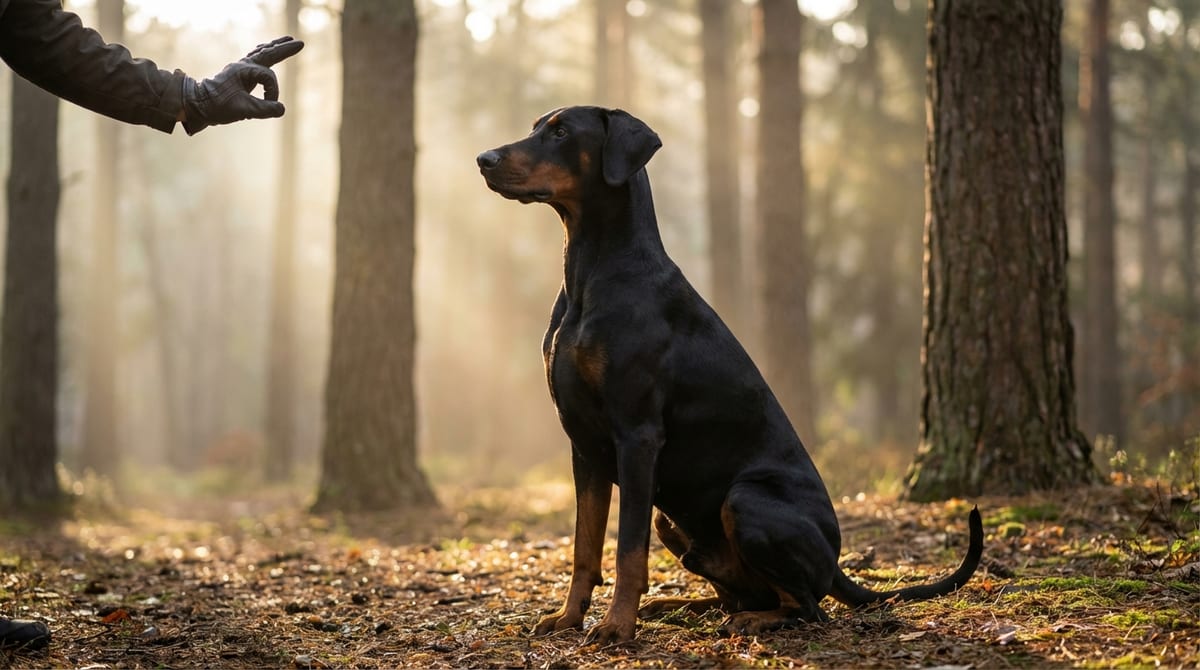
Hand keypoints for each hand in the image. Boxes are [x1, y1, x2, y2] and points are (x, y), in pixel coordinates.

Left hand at [181, 36, 304, 134]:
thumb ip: (264, 109)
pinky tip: (265, 50)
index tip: (270, 105)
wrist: (197, 105)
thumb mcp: (243, 110)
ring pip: (261, 53)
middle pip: (268, 53)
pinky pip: (255, 59)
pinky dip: (263, 53)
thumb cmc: (217, 106)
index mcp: (244, 70)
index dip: (273, 92)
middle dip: (284, 49)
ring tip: (286, 40)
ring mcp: (241, 69)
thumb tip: (282, 109)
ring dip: (274, 48)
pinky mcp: (239, 75)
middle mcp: (243, 66)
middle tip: (300, 43)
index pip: (269, 77)